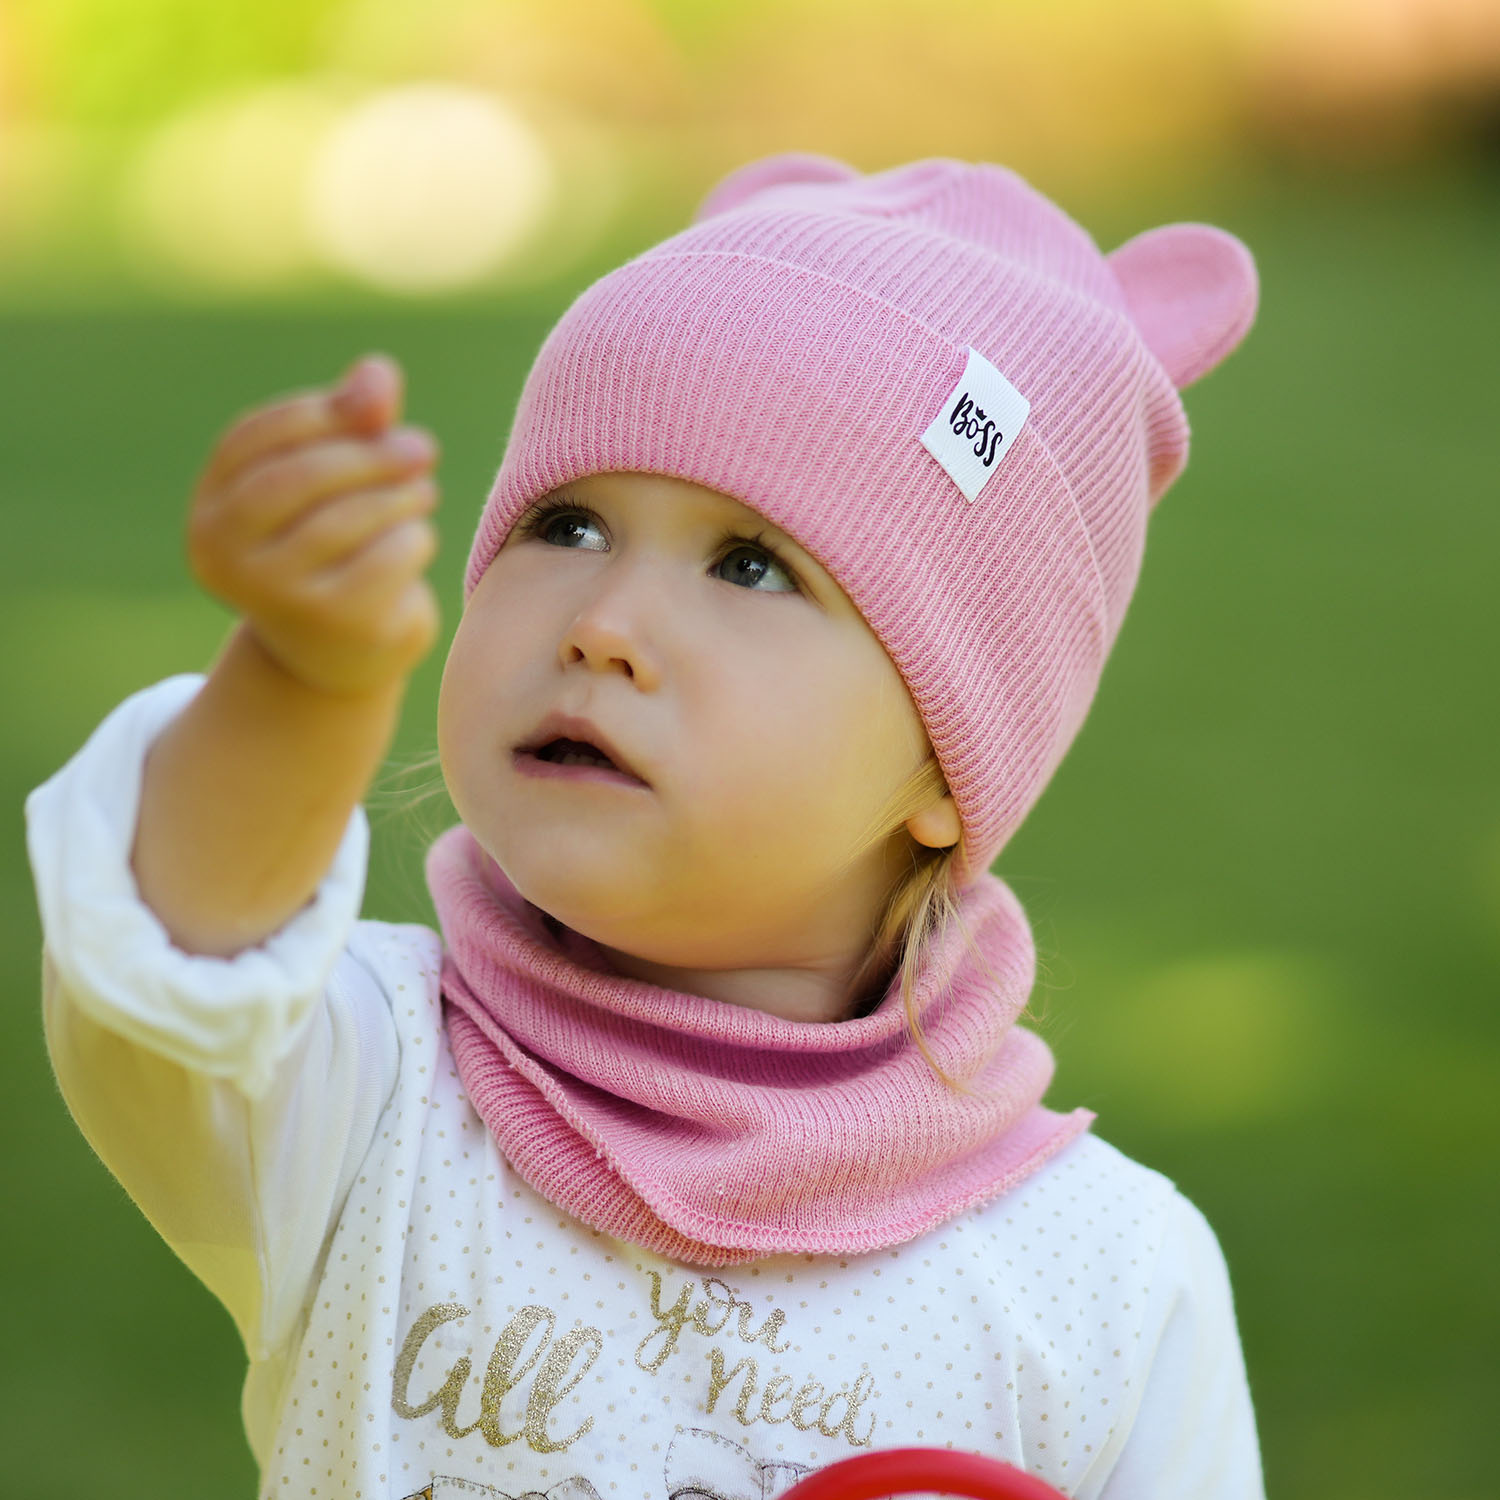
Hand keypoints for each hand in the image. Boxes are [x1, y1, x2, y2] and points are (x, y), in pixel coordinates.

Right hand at [186, 353, 441, 697]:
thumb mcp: (338, 482)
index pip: (252, 439)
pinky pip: (387, 556)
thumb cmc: (337, 549)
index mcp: (210, 513)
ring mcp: (275, 596)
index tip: (376, 403)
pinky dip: (414, 537)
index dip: (319, 410)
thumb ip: (354, 423)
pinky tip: (417, 539)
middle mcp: (226, 558)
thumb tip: (378, 371)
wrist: (344, 655)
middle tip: (421, 448)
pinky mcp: (334, 623)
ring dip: (401, 494)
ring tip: (423, 492)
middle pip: (296, 478)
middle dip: (367, 453)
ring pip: (347, 518)